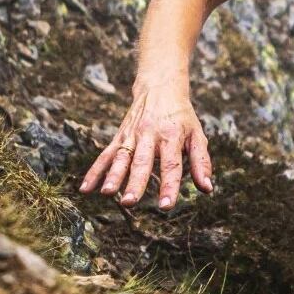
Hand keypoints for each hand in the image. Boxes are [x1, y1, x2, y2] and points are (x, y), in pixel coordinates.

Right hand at [78, 84, 213, 209]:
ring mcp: (132, 136)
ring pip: (121, 157)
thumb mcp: (197, 135)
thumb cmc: (182, 117)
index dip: (168, 185)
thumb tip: (207, 189)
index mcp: (172, 136)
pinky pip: (105, 155)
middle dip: (135, 183)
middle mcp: (150, 136)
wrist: (160, 88)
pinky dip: (95, 171)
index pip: (171, 165)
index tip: (166, 206)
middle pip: (142, 162)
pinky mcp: (119, 137)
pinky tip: (86, 189)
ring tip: (107, 193)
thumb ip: (201, 162)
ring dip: (113, 175)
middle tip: (130, 202)